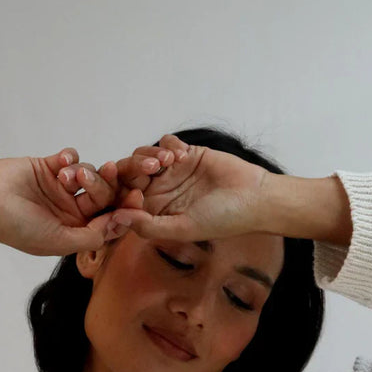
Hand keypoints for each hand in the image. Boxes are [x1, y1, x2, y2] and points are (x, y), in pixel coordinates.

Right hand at [0, 148, 121, 255]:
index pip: (107, 221)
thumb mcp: (58, 241)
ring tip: (69, 175)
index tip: (137, 200)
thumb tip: (121, 224)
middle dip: (112, 186)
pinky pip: (70, 157)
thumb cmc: (17, 228)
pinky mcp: (48, 167)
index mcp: (75, 231)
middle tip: (118, 173)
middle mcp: (70, 210)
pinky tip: (60, 162)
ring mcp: (59, 188)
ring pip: (88, 174)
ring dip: (84, 172)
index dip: (123, 211)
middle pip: (103, 196)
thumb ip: (91, 236)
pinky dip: (69, 157)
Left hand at [110, 134, 271, 241]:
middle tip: (152, 168)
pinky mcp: (185, 154)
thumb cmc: (221, 220)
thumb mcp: (182, 228)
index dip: (121, 194)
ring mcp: (171, 172)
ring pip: (143, 156)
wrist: (253, 197)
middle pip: (129, 175)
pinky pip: (165, 142)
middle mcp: (159, 192)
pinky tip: (183, 155)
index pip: (124, 201)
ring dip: (151, 155)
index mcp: (153, 213)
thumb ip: (148, 226)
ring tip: (170, 160)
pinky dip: (169, 145)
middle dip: (134, 168)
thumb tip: (118, 219)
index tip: (134, 193)